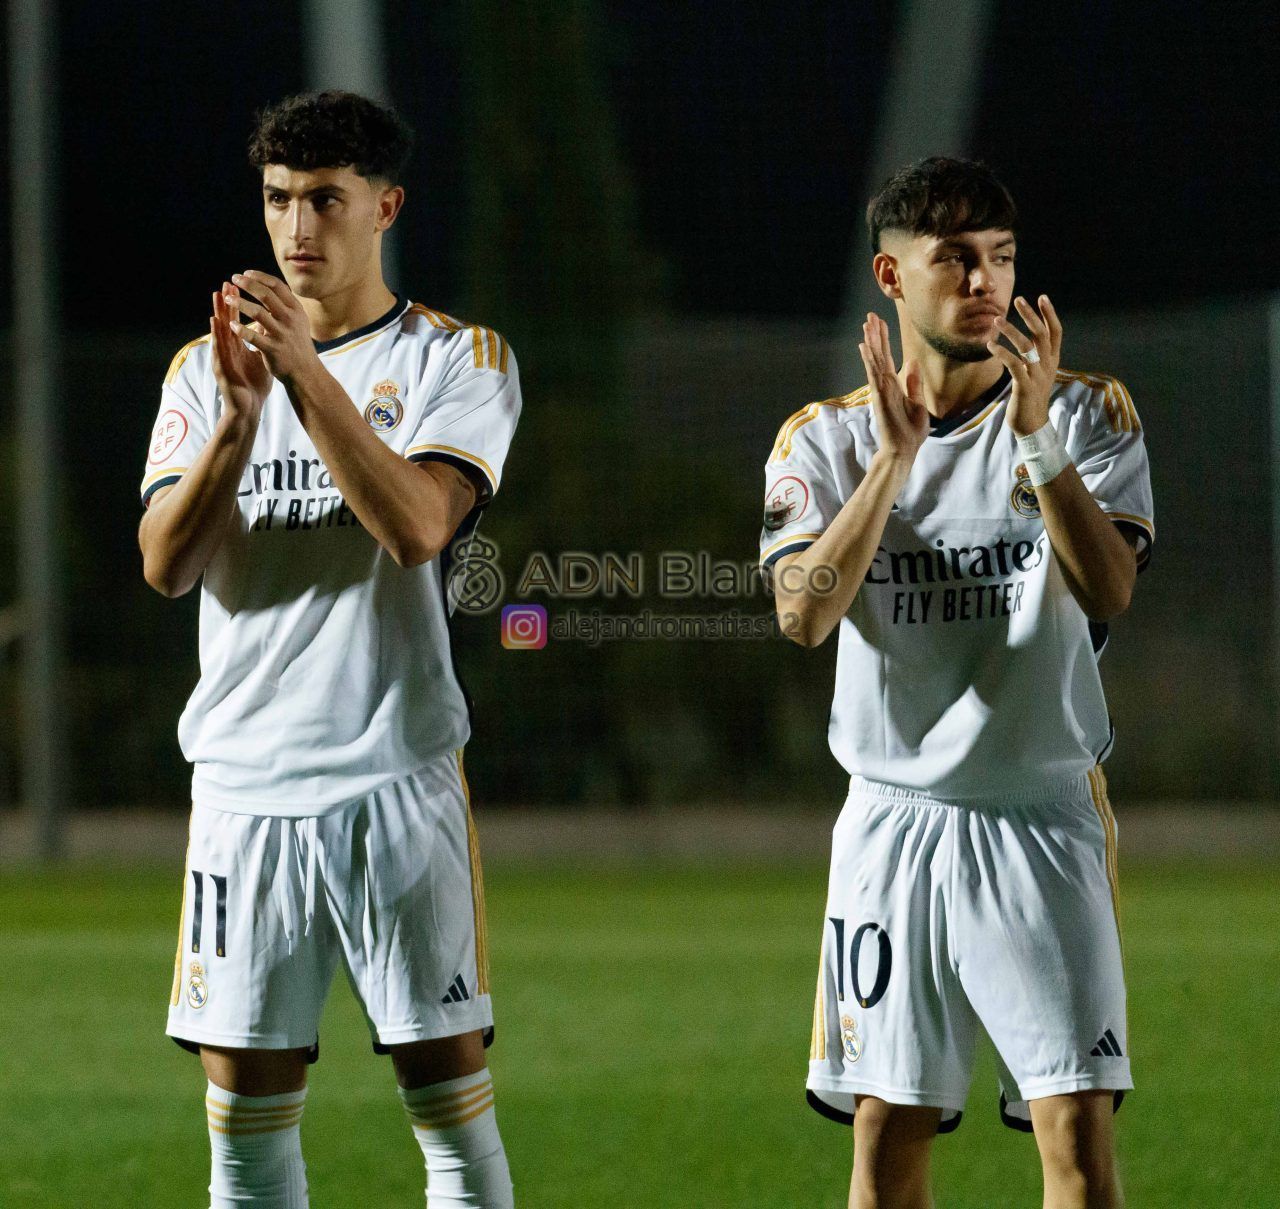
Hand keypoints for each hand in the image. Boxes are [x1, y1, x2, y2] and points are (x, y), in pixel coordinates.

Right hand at [210, 282, 271, 423]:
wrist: (248, 407)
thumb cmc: (253, 384)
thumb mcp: (260, 358)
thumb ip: (262, 341)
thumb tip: (268, 325)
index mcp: (237, 346)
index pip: (236, 321)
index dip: (237, 304)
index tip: (238, 286)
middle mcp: (228, 349)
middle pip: (226, 322)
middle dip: (226, 303)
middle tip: (225, 284)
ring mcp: (223, 358)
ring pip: (219, 332)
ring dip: (218, 314)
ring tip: (216, 298)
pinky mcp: (221, 369)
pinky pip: (219, 350)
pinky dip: (217, 336)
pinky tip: (216, 324)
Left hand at [223, 270, 321, 385]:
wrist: (306, 372)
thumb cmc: (297, 344)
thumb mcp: (298, 321)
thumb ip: (285, 305)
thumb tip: (269, 286)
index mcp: (296, 310)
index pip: (277, 285)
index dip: (259, 277)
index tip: (245, 273)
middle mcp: (290, 319)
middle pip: (266, 295)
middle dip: (247, 284)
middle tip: (233, 278)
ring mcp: (282, 334)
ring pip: (258, 313)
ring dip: (240, 303)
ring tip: (227, 299)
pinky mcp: (273, 349)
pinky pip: (254, 337)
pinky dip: (241, 330)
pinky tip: (231, 325)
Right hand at [858, 312, 928, 462]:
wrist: (904, 450)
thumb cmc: (910, 431)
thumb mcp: (918, 403)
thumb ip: (914, 383)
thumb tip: (911, 361)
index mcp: (895, 385)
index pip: (887, 357)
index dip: (883, 340)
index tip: (880, 323)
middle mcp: (885, 385)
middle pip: (879, 354)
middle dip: (875, 335)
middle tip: (870, 316)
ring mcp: (881, 390)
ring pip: (875, 360)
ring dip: (870, 342)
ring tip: (867, 324)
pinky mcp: (880, 396)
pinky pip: (874, 373)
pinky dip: (869, 359)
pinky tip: (864, 347)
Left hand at [989, 295, 1061, 436]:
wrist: (1032, 425)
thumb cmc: (1030, 396)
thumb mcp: (1037, 373)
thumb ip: (1035, 356)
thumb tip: (1027, 338)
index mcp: (1052, 360)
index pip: (1055, 332)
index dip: (1049, 314)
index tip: (1041, 297)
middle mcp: (1048, 365)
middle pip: (1042, 334)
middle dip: (1030, 315)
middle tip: (1018, 300)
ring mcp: (1037, 376)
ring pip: (1027, 347)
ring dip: (1011, 331)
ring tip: (996, 320)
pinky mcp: (1025, 386)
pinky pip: (1014, 365)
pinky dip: (1002, 353)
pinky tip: (990, 345)